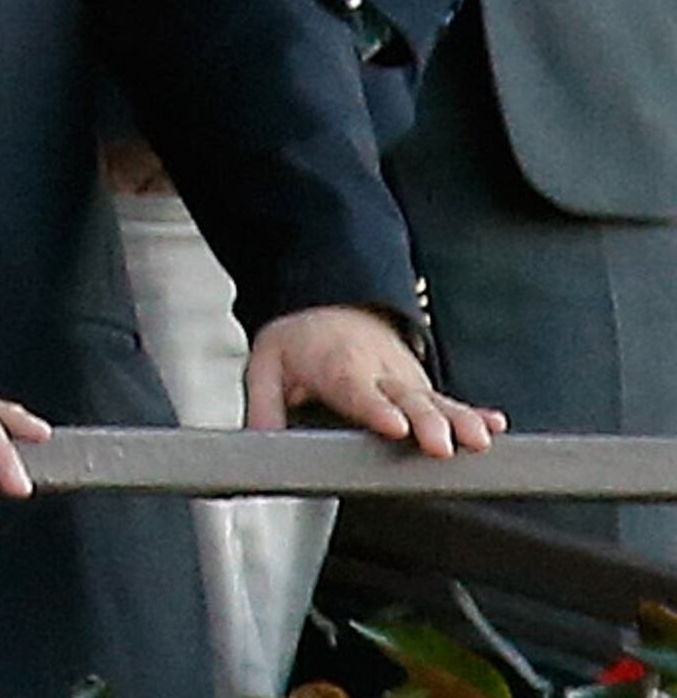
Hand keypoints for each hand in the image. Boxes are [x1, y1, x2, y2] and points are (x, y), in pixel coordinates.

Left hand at [247, 305, 502, 458]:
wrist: (329, 308)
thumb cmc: (301, 342)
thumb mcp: (266, 364)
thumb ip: (264, 403)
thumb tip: (260, 441)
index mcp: (337, 366)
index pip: (357, 390)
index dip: (376, 409)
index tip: (394, 426)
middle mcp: (378, 374)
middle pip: (406, 399)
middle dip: (427, 422)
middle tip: (441, 445)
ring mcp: (405, 381)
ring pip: (436, 401)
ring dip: (460, 420)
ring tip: (478, 439)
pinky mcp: (421, 389)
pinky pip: (451, 401)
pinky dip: (475, 413)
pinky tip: (493, 425)